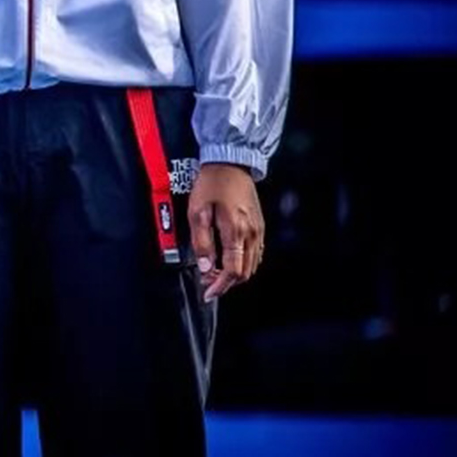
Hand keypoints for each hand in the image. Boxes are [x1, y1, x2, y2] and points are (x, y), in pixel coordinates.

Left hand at [190, 162, 263, 301]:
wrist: (231, 163)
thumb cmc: (211, 184)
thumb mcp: (197, 212)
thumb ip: (202, 242)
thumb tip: (206, 267)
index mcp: (236, 232)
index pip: (233, 271)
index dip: (220, 286)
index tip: (208, 293)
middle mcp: (252, 235)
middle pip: (244, 272)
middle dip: (227, 282)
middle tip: (208, 283)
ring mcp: (258, 231)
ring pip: (251, 265)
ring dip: (235, 274)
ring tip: (215, 272)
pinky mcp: (259, 226)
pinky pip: (255, 253)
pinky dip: (243, 262)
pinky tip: (229, 258)